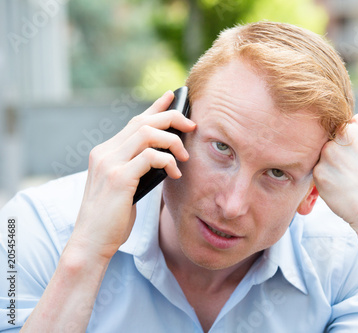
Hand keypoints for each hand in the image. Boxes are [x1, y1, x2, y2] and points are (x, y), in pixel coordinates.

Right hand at [71, 91, 196, 259]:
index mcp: (105, 152)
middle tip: (192, 126)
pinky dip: (168, 161)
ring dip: (173, 141)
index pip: (135, 121)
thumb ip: (138, 168)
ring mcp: (109, 163)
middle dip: (172, 118)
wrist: (91, 242)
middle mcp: (105, 152)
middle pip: (144, 121)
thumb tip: (166, 157)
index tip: (173, 96)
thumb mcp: (126, 187)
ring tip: (185, 157)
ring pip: (148, 133)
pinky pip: (151, 156)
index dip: (155, 107)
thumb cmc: (112, 218)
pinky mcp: (119, 178)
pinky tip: (175, 174)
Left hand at [313, 113, 357, 237]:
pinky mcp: (320, 171)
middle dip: (338, 155)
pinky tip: (343, 189)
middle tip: (355, 172)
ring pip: (323, 157)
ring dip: (331, 168)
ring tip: (350, 181)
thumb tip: (345, 125)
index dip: (351, 145)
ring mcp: (330, 152)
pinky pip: (319, 173)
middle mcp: (345, 133)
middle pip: (331, 140)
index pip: (345, 127)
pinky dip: (327, 181)